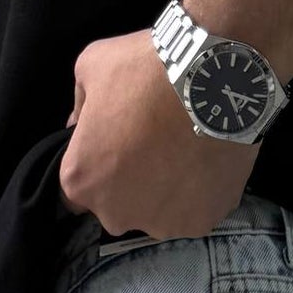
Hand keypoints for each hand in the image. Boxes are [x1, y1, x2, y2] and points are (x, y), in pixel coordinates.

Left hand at [58, 31, 258, 238]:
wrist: (212, 77)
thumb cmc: (143, 71)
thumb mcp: (91, 66)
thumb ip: (80, 105)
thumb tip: (80, 127)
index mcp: (81, 182)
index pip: (80, 186)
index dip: (97, 164)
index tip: (116, 144)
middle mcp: (115, 216)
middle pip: (118, 206)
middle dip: (130, 183)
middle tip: (153, 145)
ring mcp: (159, 225)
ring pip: (158, 213)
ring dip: (165, 191)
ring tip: (184, 153)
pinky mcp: (199, 224)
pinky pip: (194, 212)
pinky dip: (199, 194)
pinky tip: (206, 162)